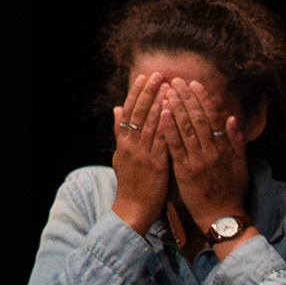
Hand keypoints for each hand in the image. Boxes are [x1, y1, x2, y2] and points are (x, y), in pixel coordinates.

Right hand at [107, 64, 171, 233]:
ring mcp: (142, 154)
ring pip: (150, 124)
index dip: (137, 93)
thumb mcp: (121, 155)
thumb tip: (116, 109)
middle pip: (140, 113)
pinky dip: (164, 126)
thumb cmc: (130, 184)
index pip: (130, 112)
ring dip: (158, 103)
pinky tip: (169, 112)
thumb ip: (120, 132)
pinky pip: (160, 142)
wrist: (132, 209)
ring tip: (167, 86)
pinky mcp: (154, 165)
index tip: (145, 77)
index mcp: (124, 142)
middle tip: (159, 74)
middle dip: (149, 93)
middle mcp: (131, 145)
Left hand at [157, 76, 252, 240]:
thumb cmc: (232, 191)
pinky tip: (162, 115)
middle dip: (186, 98)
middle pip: (197, 118)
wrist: (223, 217)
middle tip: (175, 81)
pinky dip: (169, 129)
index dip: (202, 99)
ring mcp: (197, 161)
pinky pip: (175, 147)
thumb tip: (232, 119)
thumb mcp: (240, 165)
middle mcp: (211, 151)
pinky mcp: (184, 171)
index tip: (194, 84)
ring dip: (176, 108)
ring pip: (185, 128)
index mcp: (224, 148)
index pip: (212, 117)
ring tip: (167, 91)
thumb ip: (236, 142)